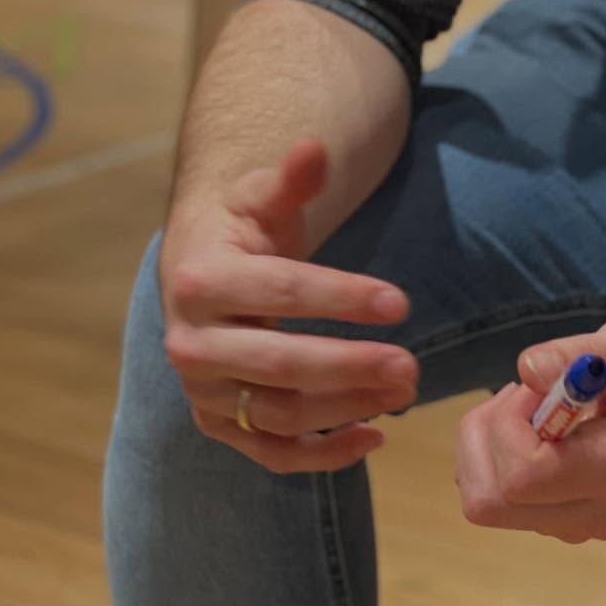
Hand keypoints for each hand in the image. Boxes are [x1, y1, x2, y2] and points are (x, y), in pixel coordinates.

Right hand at [159, 139, 418, 472]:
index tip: (401, 302)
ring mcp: (204, 391)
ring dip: (346, 410)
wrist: (195, 274)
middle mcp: (193, 344)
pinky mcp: (218, 424)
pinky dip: (321, 457)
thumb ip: (290, 180)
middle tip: (411, 367)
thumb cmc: (240, 232)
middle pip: (278, 366)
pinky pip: (270, 453)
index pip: (280, 292)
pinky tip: (374, 437)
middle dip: (349, 369)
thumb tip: (313, 148)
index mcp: (202, 281)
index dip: (342, 297)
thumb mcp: (259, 197)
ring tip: (406, 392)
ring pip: (278, 415)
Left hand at [454, 308, 605, 543]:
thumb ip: (586, 353)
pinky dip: (501, 454)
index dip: (508, 424)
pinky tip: (540, 424)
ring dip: (492, 441)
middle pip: (489, 502)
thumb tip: (527, 368)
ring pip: (486, 500)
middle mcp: (595, 512)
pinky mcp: (566, 519)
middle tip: (529, 392)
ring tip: (540, 402)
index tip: (536, 385)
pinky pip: (501, 497)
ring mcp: (578, 523)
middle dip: (487, 435)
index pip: (521, 477)